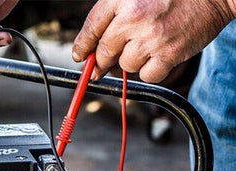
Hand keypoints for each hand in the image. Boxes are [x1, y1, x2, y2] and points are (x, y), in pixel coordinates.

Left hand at [72, 0, 235, 82]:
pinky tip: (160, 55)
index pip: (91, 28)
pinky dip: (151, 71)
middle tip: (105, 63)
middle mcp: (133, 19)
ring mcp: (151, 38)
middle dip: (102, 61)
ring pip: (126, 66)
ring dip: (132, 61)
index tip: (80, 56)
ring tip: (147, 44)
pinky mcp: (169, 55)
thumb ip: (112, 16)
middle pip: (104, 53)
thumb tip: (89, 49)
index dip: (82, 47)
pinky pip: (147, 76)